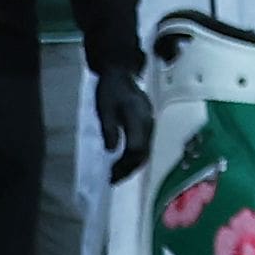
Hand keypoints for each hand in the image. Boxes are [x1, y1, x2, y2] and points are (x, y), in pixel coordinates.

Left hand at [94, 66, 155, 181]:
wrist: (120, 74)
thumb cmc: (109, 90)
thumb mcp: (104, 109)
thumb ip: (109, 129)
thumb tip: (112, 150)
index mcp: (137, 117)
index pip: (135, 148)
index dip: (125, 164)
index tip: (111, 174)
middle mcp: (148, 122)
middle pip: (143, 152)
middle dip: (128, 169)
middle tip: (113, 180)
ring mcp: (150, 124)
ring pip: (145, 150)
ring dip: (132, 165)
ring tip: (117, 175)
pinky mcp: (148, 125)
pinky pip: (145, 145)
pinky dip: (135, 157)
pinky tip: (124, 162)